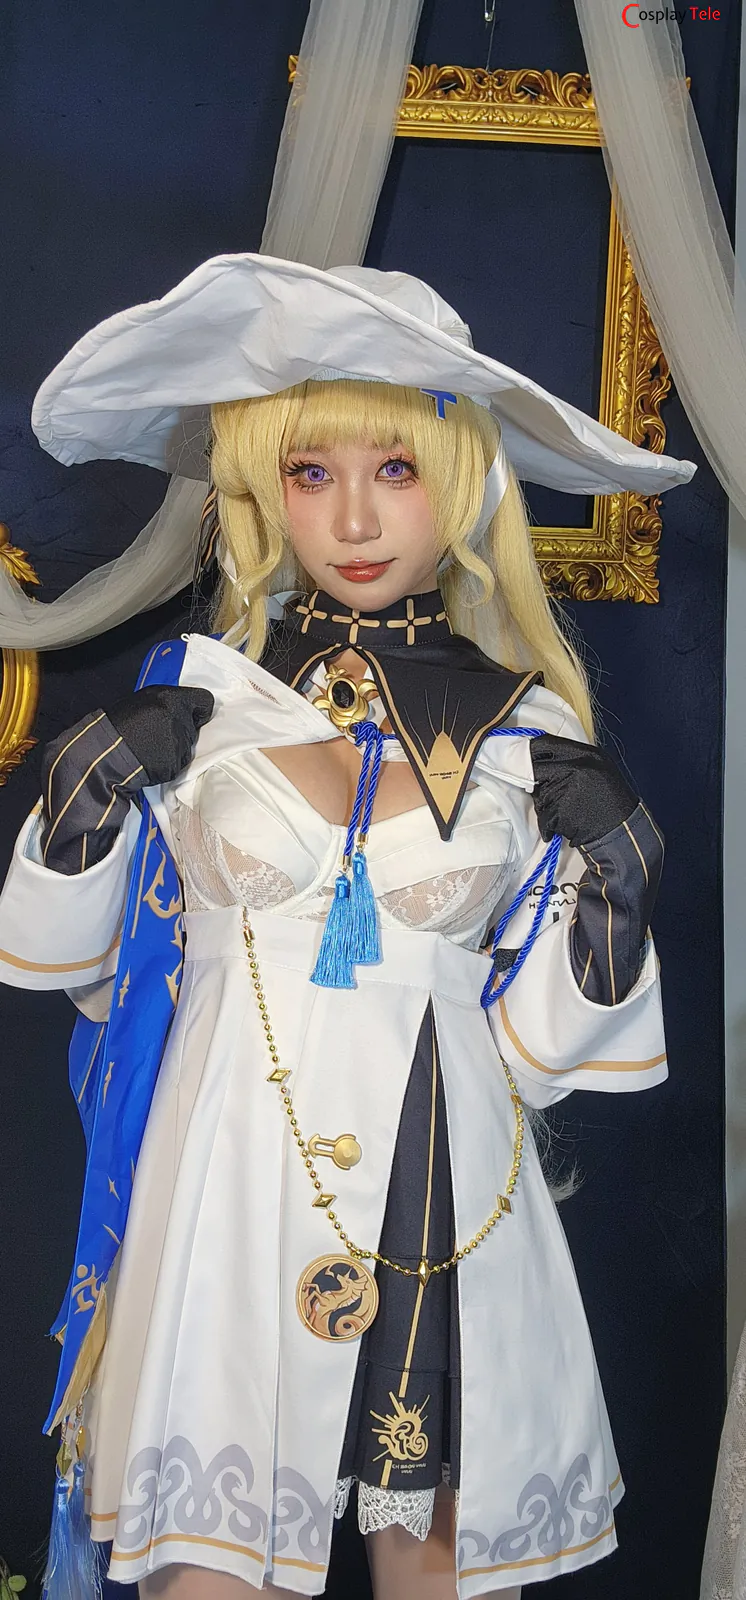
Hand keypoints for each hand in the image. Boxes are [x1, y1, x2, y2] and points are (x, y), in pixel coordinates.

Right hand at [106, 686, 214, 785]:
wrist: (105, 752)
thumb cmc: (119, 724)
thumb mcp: (144, 700)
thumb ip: (168, 703)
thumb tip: (185, 709)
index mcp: (171, 699)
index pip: (205, 701)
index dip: (200, 710)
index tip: (194, 716)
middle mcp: (179, 720)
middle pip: (194, 728)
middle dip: (181, 732)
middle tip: (157, 734)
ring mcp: (178, 744)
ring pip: (186, 747)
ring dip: (173, 749)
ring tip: (150, 747)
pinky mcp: (174, 765)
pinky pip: (176, 764)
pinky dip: (166, 764)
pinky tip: (150, 759)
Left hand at [529, 732, 637, 847]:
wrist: (624, 831)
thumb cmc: (612, 801)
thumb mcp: (600, 768)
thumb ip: (573, 760)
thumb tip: (540, 758)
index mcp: (587, 754)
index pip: (546, 743)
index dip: (530, 751)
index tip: (522, 757)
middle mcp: (577, 768)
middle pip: (536, 769)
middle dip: (535, 781)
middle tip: (542, 789)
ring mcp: (568, 789)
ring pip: (539, 795)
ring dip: (546, 806)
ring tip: (569, 810)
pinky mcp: (561, 812)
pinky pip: (544, 816)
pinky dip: (549, 824)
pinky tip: (568, 823)